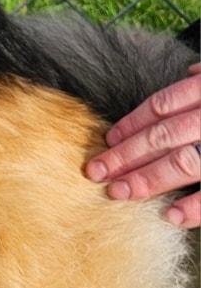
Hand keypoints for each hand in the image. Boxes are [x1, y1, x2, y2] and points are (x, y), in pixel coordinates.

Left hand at [85, 64, 200, 226]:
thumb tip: (191, 71)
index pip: (160, 107)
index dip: (131, 124)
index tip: (107, 139)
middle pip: (161, 136)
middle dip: (125, 155)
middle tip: (96, 172)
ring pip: (181, 162)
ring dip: (147, 179)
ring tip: (118, 192)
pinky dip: (194, 206)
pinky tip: (169, 216)